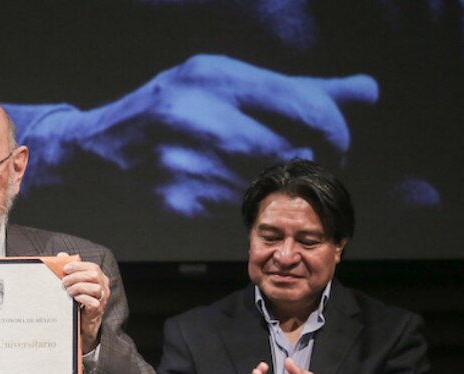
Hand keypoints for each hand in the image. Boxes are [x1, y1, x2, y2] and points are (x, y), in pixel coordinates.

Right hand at [25, 54, 377, 214]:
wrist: (97, 148)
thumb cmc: (172, 108)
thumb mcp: (225, 83)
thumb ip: (298, 91)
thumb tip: (366, 91)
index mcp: (213, 77)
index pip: (304, 105)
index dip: (333, 128)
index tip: (335, 139)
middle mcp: (195, 115)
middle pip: (287, 149)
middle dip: (309, 159)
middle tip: (311, 163)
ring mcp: (182, 161)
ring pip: (264, 182)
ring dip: (273, 183)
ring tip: (260, 169)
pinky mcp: (175, 200)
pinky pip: (233, 206)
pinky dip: (239, 198)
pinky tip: (225, 184)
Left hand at [58, 254, 109, 353]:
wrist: (84, 321)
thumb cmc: (79, 299)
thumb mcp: (75, 283)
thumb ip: (70, 269)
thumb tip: (62, 255)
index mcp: (100, 278)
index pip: (93, 267)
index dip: (79, 266)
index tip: (65, 269)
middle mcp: (104, 287)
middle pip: (94, 275)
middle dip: (77, 276)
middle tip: (64, 282)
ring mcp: (103, 298)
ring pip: (95, 288)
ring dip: (78, 288)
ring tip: (69, 291)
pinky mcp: (98, 309)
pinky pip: (92, 301)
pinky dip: (82, 298)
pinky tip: (74, 299)